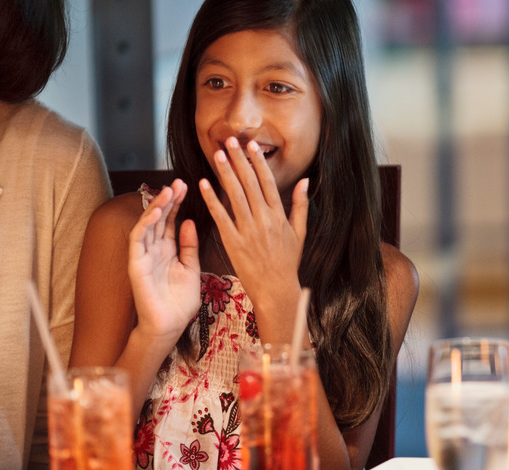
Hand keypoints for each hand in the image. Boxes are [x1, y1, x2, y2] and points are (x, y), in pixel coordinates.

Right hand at [127, 180, 200, 341]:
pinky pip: (138, 240)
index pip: (171, 221)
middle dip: (168, 199)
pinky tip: (156, 213)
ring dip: (156, 207)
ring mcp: (143, 255)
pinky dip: (146, 225)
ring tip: (168, 191)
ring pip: (147, 225)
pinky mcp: (135, 264)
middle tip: (178, 182)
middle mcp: (154, 250)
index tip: (187, 186)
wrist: (169, 326)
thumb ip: (189, 246)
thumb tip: (189, 221)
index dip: (177, 203)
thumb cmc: (180, 302)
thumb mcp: (191, 269)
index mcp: (168, 250)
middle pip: (159, 218)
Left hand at [199, 137, 309, 339]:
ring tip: (217, 154)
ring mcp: (248, 230)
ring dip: (225, 173)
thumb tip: (305, 181)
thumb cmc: (287, 262)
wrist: (276, 289)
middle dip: (239, 160)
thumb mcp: (300, 233)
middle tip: (229, 141)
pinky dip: (212, 199)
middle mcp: (264, 220)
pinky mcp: (233, 242)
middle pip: (249, 184)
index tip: (251, 146)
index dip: (258, 162)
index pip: (268, 182)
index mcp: (280, 216)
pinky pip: (220, 216)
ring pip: (235, 195)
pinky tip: (203, 184)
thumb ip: (301, 205)